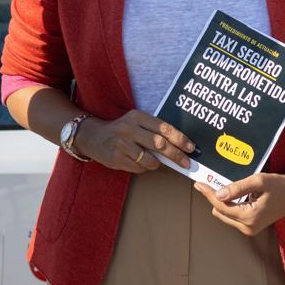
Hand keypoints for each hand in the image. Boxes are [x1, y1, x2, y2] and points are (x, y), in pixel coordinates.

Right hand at [76, 110, 193, 172]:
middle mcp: (129, 129)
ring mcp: (121, 145)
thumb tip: (180, 146)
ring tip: (157, 162)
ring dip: (158, 164)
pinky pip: (139, 168)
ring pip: (150, 160)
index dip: (180, 138)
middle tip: (186, 163)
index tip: (191, 147)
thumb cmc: (122, 129)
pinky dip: (145, 168)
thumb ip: (154, 130)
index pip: (164, 128)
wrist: (94, 136)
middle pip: (159, 144)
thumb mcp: (136, 122)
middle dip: (176, 155)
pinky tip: (141, 163)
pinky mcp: (116, 159)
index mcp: (137, 116)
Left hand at [195, 171, 284, 236]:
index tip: (198, 184)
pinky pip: (233, 215)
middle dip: (215, 197)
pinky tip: (234, 194)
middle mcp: (248, 227)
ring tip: (226, 187)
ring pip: (225, 214)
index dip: (209, 193)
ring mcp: (249, 229)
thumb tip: (218, 194)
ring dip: (223, 201)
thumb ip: (237, 188)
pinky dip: (231, 204)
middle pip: (220, 211)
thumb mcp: (258, 181)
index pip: (221, 205)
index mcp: (249, 217)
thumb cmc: (279, 185)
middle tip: (210, 182)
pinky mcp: (251, 227)